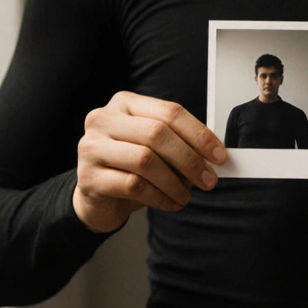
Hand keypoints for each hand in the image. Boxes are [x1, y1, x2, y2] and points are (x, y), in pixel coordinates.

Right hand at [74, 91, 226, 232]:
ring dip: (175, 182)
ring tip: (185, 196)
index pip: (169, 112)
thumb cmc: (129, 169)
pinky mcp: (88, 177)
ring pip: (145, 160)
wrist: (96, 199)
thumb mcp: (154, 150)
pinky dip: (159, 197)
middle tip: (208, 180)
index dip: (199, 134)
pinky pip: (133, 186)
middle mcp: (104, 119)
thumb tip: (212, 156)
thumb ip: (178, 144)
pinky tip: (169, 203)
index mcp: (125, 104)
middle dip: (189, 159)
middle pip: (157, 133)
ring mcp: (92, 147)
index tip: (219, 156)